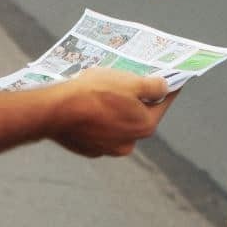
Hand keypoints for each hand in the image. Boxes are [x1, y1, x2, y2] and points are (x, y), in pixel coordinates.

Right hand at [53, 68, 175, 156]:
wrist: (57, 110)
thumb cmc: (96, 92)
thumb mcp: (129, 81)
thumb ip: (152, 86)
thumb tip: (165, 87)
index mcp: (143, 125)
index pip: (163, 103)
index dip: (167, 88)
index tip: (170, 78)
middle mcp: (129, 142)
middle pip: (140, 115)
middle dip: (138, 98)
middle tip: (132, 79)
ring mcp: (108, 148)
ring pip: (119, 123)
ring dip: (117, 109)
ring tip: (108, 89)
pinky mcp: (89, 148)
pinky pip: (101, 129)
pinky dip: (101, 118)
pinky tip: (91, 103)